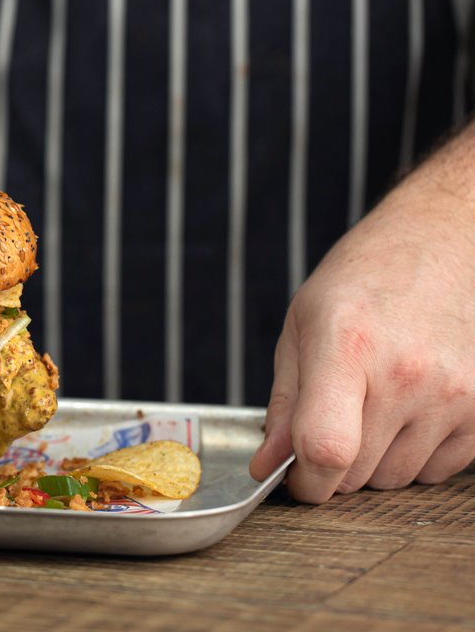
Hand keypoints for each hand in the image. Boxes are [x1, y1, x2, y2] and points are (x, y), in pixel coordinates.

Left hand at [250, 176, 474, 502]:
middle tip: (327, 426)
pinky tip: (407, 410)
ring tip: (370, 406)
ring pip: (396, 478)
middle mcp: (406, 373)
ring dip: (373, 462)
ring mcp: (453, 393)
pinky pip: (439, 470)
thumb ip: (284, 402)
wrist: (445, 242)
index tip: (294, 477)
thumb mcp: (303, 325)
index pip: (326, 447)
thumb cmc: (365, 279)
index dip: (305, 480)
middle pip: (357, 473)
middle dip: (330, 467)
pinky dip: (414, 456)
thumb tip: (268, 464)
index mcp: (348, 346)